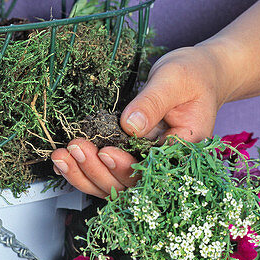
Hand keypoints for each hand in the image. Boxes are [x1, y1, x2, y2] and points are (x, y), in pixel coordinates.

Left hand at [50, 43, 231, 196]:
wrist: (198, 74)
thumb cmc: (193, 75)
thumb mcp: (174, 81)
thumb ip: (153, 103)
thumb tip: (131, 125)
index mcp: (184, 150)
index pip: (153, 170)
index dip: (127, 167)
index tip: (106, 152)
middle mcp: (164, 165)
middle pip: (128, 184)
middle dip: (98, 170)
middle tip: (76, 147)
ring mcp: (145, 164)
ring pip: (112, 185)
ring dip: (84, 174)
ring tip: (61, 156)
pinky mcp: (131, 158)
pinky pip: (106, 173)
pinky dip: (82, 172)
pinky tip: (62, 163)